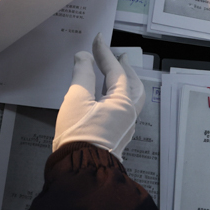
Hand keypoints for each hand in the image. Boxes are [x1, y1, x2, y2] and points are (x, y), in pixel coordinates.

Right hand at [52, 33, 145, 160]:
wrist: (81, 170)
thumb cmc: (79, 133)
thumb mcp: (76, 99)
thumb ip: (82, 75)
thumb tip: (84, 57)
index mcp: (123, 102)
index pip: (116, 71)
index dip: (104, 53)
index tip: (98, 39)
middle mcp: (130, 113)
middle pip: (133, 85)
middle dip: (124, 68)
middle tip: (118, 56)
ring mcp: (126, 127)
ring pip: (132, 99)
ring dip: (126, 83)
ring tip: (117, 75)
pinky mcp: (118, 137)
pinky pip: (125, 109)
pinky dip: (121, 96)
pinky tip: (110, 98)